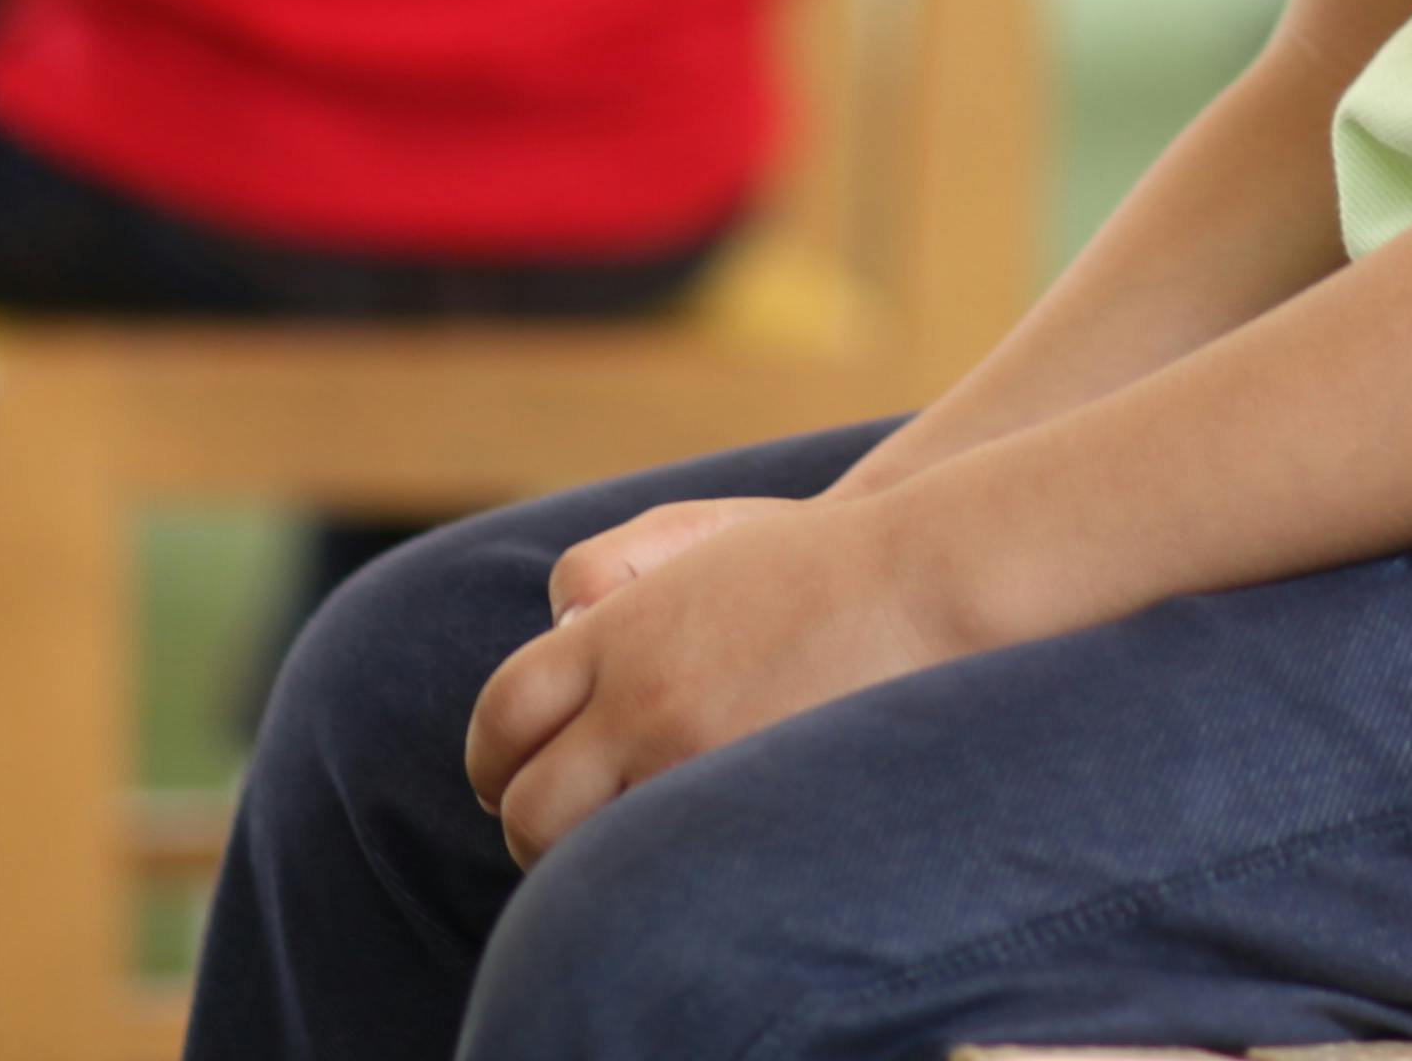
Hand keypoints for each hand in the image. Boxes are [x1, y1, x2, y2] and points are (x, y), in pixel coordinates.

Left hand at [464, 493, 973, 864]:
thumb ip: (603, 588)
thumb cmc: (807, 557)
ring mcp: (694, 764)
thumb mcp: (688, 539)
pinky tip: (677, 858)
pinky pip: (665, 867)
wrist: (918, 583)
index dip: (493, 759)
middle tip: (548, 832)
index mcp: (618, 634)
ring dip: (586, 860)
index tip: (503, 777)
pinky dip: (655, 871)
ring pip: (589, 852)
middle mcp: (643, 705)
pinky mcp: (747, 808)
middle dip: (528, 828)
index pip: (504, 715)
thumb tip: (560, 645)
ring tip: (611, 856)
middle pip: (530, 807)